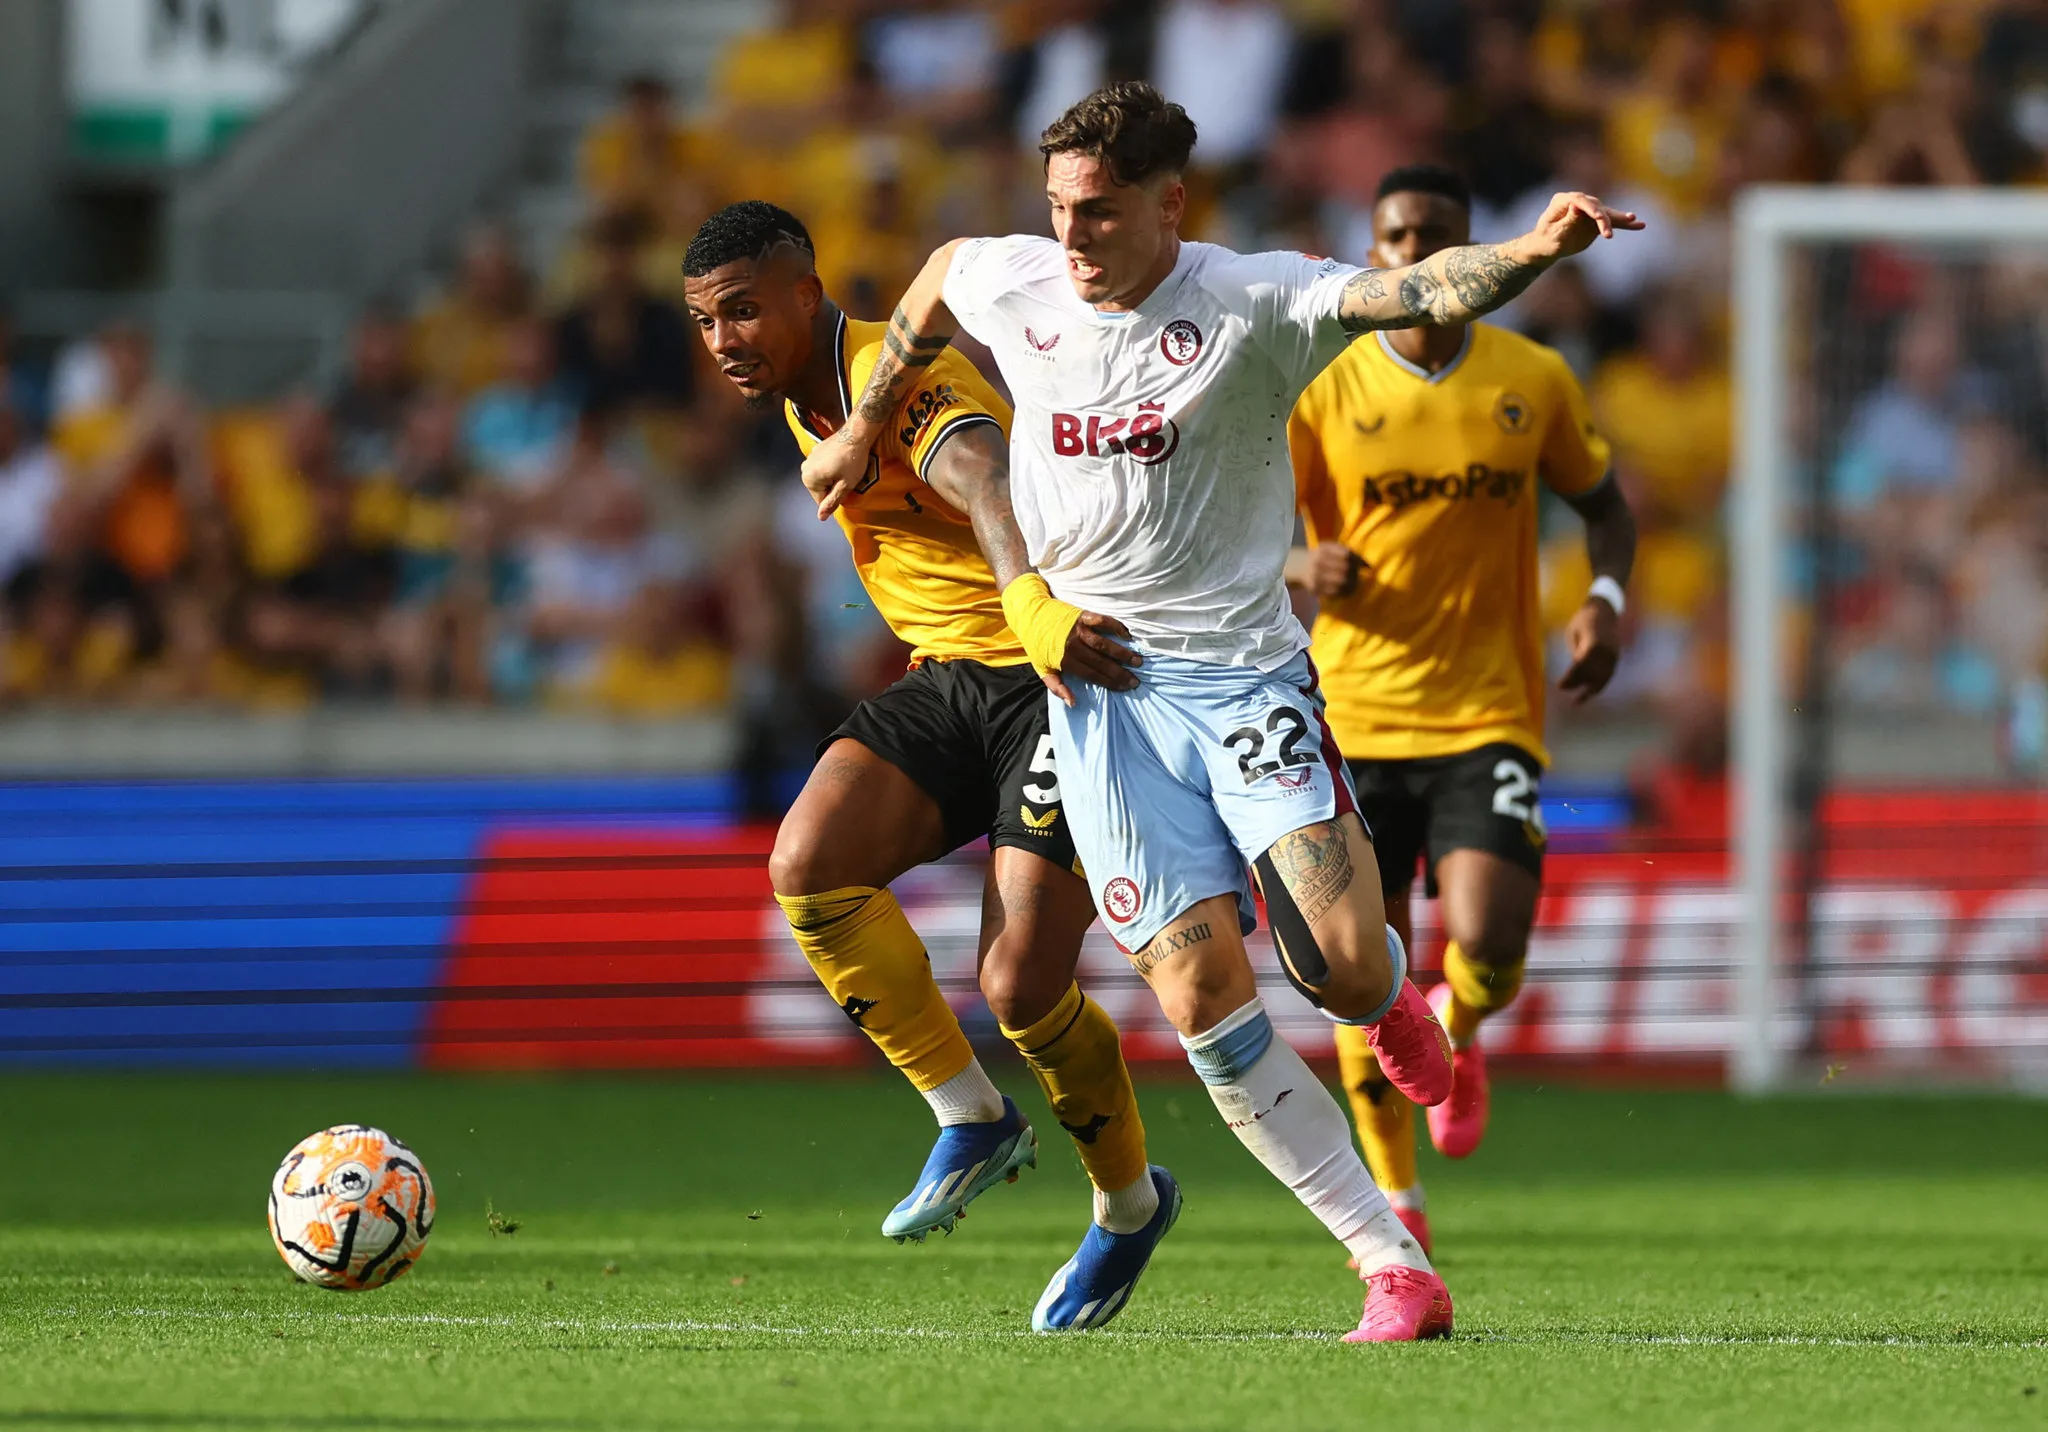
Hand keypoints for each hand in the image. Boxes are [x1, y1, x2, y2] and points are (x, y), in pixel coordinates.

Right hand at [799, 432, 873, 519]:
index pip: (821, 501)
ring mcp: (809, 458)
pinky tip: (841, 462)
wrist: (855, 435)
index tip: (846, 487)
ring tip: (845, 469)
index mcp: (809, 479)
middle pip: (819, 489)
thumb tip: (821, 517)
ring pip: (821, 478)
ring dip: (832, 478)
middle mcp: (805, 469)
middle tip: (847, 478)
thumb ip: (831, 502)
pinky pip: (822, 467)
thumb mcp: (845, 486)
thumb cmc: (852, 460)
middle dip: (833, 487)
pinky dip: (831, 468)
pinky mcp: (815, 451)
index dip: (836, 498)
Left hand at [1040, 610, 1141, 706]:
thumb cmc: (1038, 644)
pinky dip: (1116, 627)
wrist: (1030, 615)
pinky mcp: (1082, 615)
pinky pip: (1103, 621)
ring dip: (1122, 653)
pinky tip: (1127, 635)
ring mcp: (1079, 630)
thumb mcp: (1042, 668)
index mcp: (1065, 661)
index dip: (1110, 682)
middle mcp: (1074, 646)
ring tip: (1137, 661)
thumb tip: (1073, 703)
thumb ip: (1056, 687)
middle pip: (1101, 662)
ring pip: (1104, 644)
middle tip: (1135, 680)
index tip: (1124, 687)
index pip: (1093, 675)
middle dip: (1120, 672)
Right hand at [1302, 542, 1364, 598]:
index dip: (1358, 561)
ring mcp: (1315, 575)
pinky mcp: (1314, 588)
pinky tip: (1346, 591)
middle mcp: (1318, 561)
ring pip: (1341, 582)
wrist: (1299, 566)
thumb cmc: (1322, 556)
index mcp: (1324, 548)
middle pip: (1345, 569)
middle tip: (1358, 577)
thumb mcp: (1331, 548)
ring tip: (1355, 584)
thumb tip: (1369, 566)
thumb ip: (1349, 553)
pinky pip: (1334, 592)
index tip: (1364, 566)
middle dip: (1355, 574)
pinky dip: (1343, 592)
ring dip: (1352, 585)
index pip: (1347, 555)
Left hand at [1521, 192, 1643, 262]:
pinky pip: (1611, 221)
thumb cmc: (1545, 241)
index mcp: (1562, 200)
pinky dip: (1624, 224)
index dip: (1590, 208)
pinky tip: (1639, 224)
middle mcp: (1577, 201)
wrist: (1546, 247)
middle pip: (1595, 206)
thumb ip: (1566, 221)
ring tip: (1634, 219)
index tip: (1599, 217)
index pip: (1579, 201)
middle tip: (1608, 234)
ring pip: (1606, 212)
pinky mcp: (1595, 219)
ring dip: (1620, 218)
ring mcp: (1588, 209)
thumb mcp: (1553, 234)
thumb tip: (1576, 205)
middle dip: (1604, 219)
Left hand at [1557, 597, 1621, 704]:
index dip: (1571, 677)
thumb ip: (1576, 652)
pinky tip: (1587, 694)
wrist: (1605, 610)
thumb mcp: (1574, 632)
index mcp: (1595, 642)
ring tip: (1577, 702)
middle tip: (1562, 688)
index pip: (1582, 665)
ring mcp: (1614, 655)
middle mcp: (1607, 650)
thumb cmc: (1584, 619)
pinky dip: (1598, 686)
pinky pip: (1608, 675)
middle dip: (1577, 683)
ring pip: (1603, 678)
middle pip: (1592, 673)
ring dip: (1589, 691)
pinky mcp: (1616, 658)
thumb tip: (1574, 672)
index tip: (1560, 685)